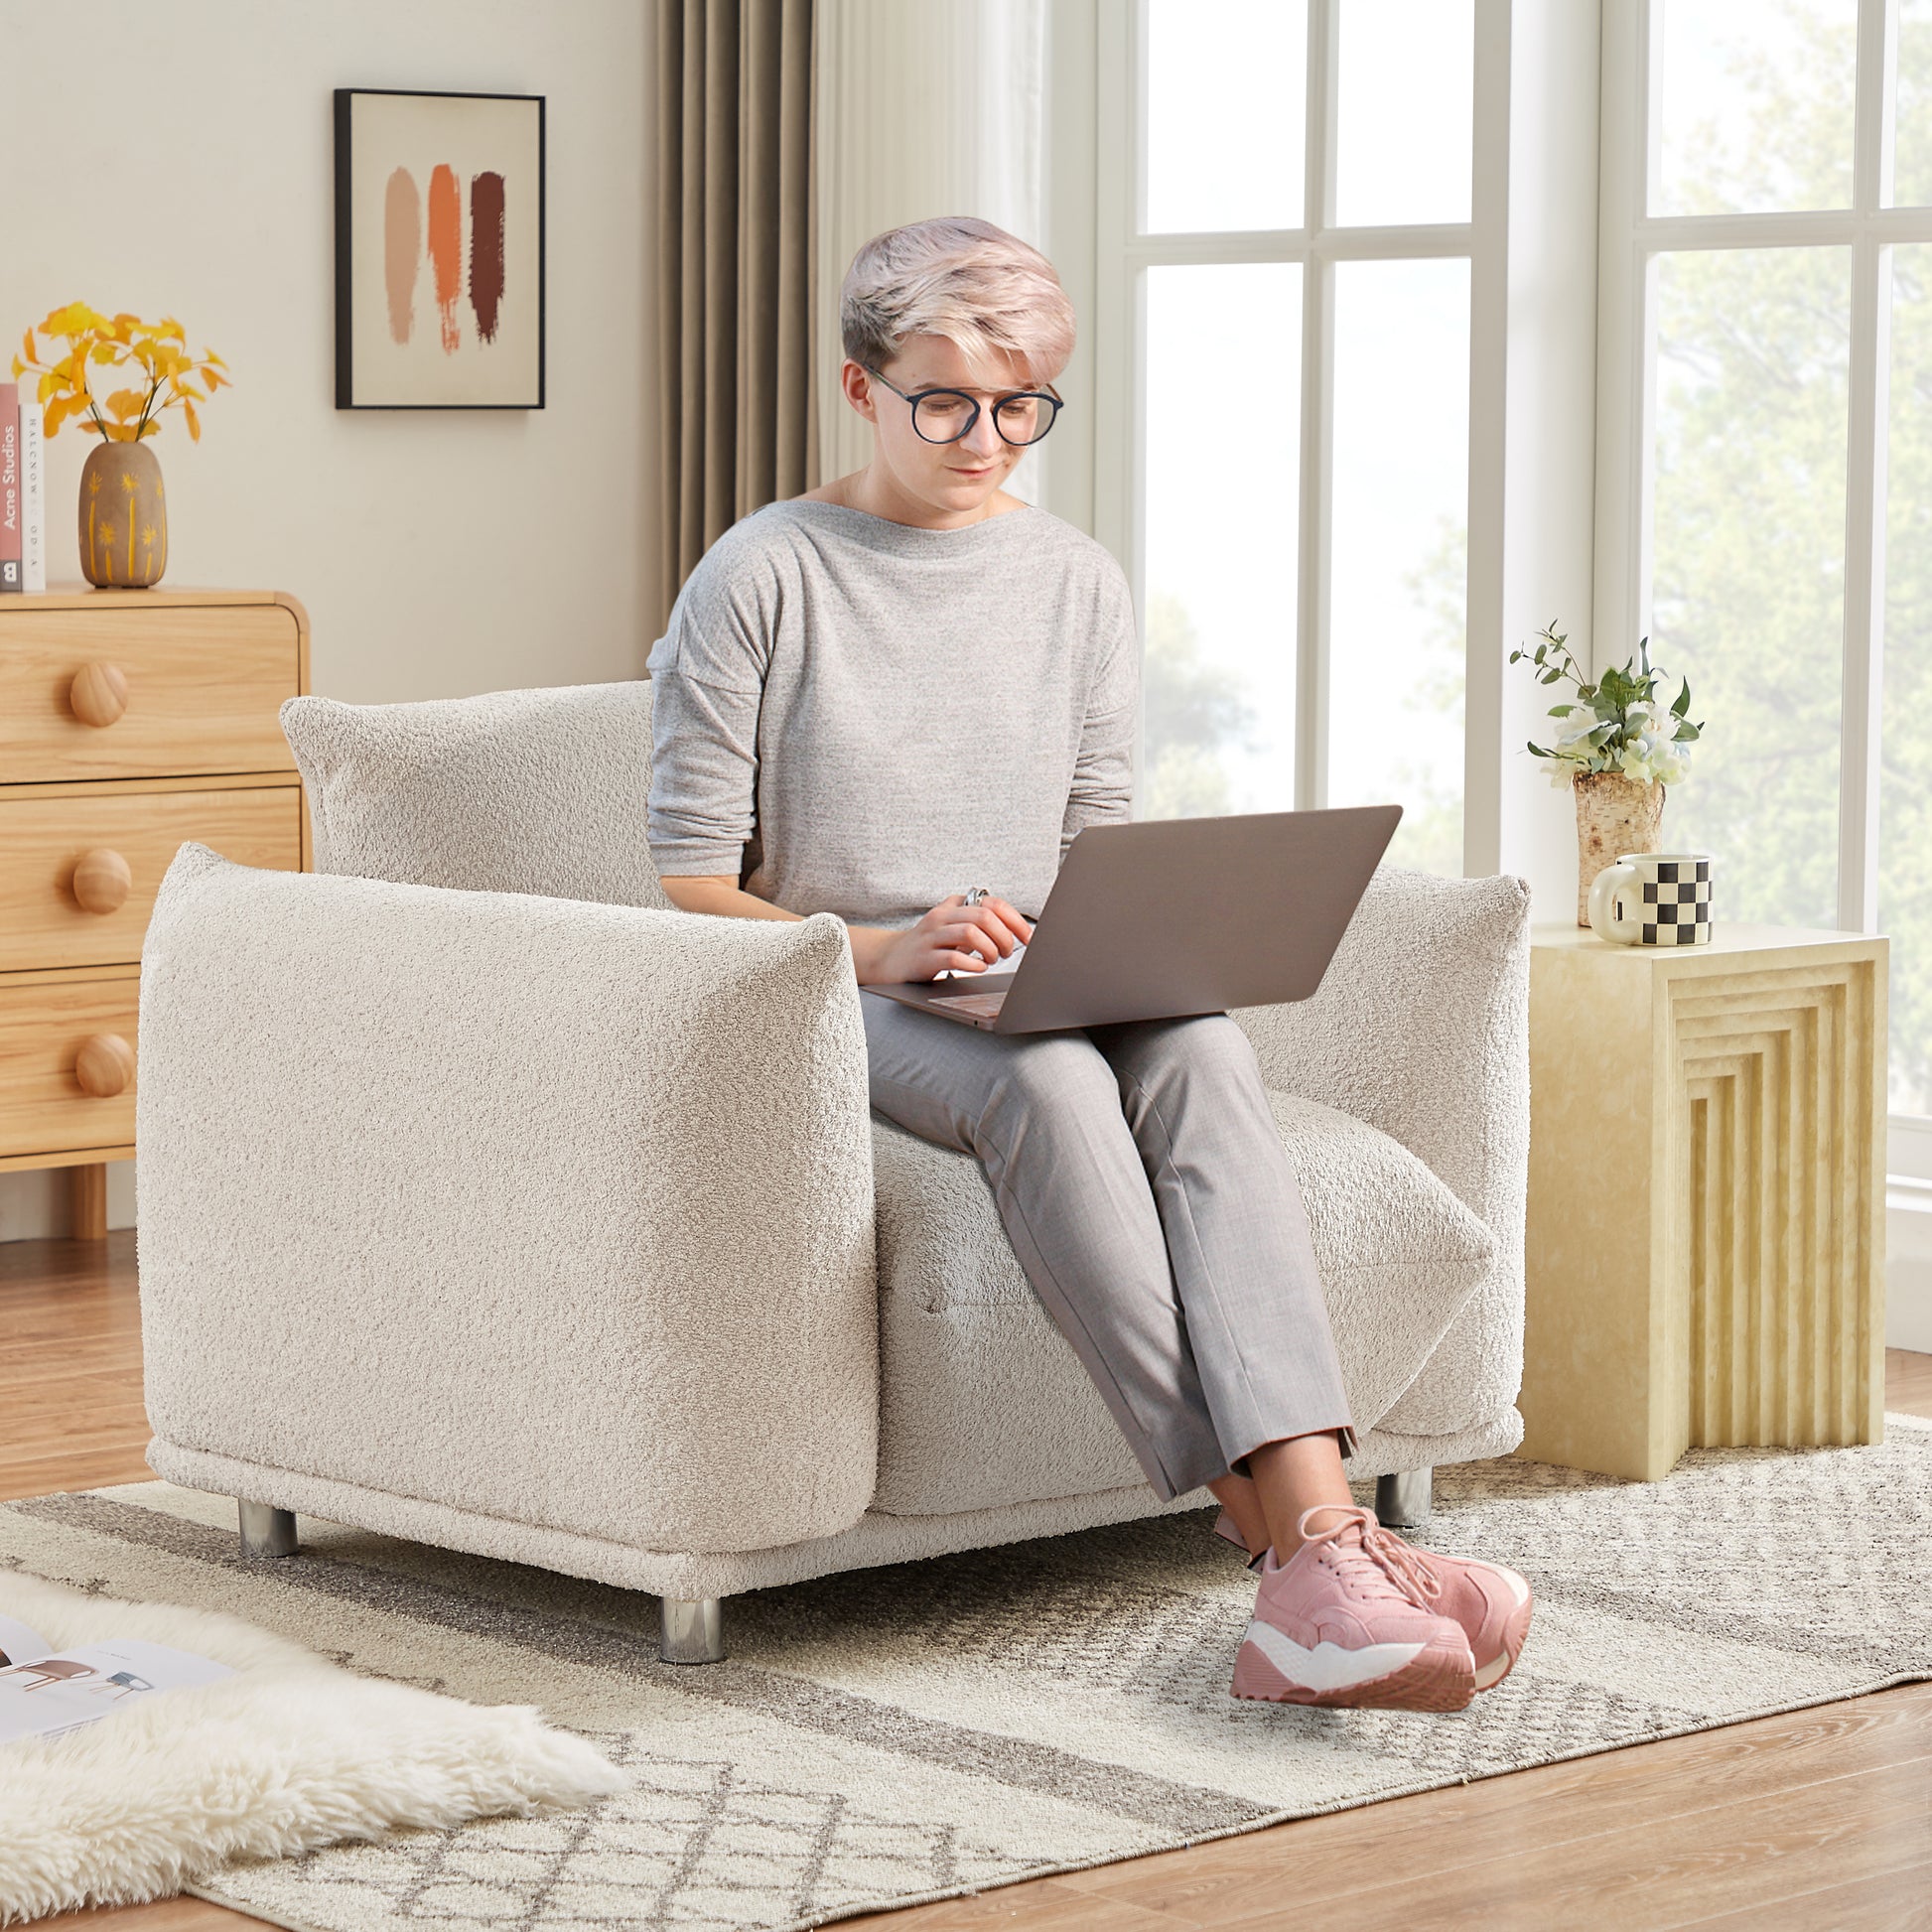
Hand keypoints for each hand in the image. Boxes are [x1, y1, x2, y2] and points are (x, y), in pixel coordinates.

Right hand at [859, 893, 1033, 984]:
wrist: (890, 959)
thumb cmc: (930, 945)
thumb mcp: (953, 926)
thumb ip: (978, 923)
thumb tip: (1016, 933)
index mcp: (953, 906)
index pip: (992, 904)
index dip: (1015, 920)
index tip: (1028, 937)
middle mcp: (941, 917)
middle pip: (983, 916)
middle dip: (1003, 936)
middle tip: (1006, 952)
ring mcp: (931, 937)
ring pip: (970, 933)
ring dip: (990, 949)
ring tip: (992, 960)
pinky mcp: (923, 958)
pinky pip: (953, 957)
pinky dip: (972, 964)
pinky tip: (978, 969)